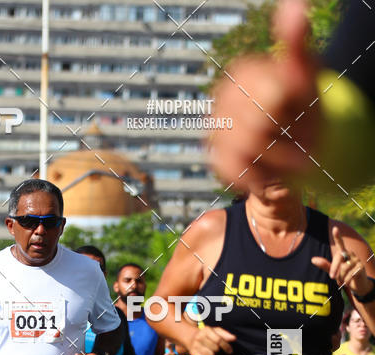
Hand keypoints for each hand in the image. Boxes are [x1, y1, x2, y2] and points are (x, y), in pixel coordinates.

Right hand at [188, 326, 235, 354]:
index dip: (226, 346)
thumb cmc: (207, 335)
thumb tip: (234, 338)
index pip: (219, 340)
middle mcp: (200, 337)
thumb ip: (225, 334)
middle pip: (215, 348)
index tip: (230, 351)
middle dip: (218, 350)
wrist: (191, 337)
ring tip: (210, 351)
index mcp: (206, 330)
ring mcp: (195, 345)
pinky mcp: (192, 353)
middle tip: (216, 348)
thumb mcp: (216, 331)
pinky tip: (205, 354)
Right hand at [209, 0, 318, 188]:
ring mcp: (216, 128)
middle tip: (296, 134)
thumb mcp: (307, 75)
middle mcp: (223, 97)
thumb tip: (295, 5)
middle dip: (286, 135)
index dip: (291, 109)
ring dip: (277, 156)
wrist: (296, 149)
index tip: (297, 109)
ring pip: (249, 147)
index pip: (272, 97)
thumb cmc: (302, 109)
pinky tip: (269, 165)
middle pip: (259, 124)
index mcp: (243, 72)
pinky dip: (260, 171)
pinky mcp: (215, 157)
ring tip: (286, 152)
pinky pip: (237, 168)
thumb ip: (297, 43)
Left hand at [312, 227, 371, 298]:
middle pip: (339, 257)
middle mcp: (351, 254)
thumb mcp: (333, 271)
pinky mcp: (361, 267)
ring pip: (344, 268)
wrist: (357, 285)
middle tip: (331, 277)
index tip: (335, 228)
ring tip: (342, 280)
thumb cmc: (344, 276)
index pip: (340, 243)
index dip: (337, 236)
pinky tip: (348, 283)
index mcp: (343, 253)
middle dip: (334, 268)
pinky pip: (350, 274)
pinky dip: (346, 280)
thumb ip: (325, 265)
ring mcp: (357, 260)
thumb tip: (313, 259)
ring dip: (341, 277)